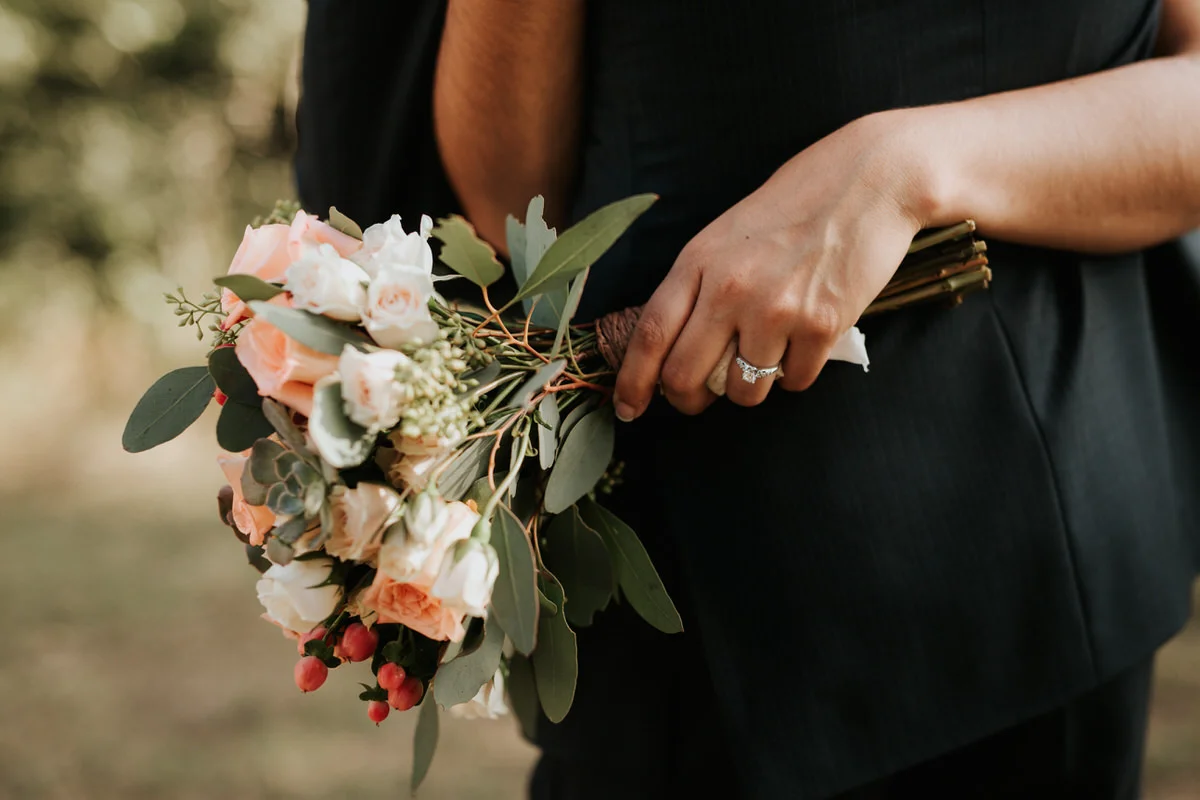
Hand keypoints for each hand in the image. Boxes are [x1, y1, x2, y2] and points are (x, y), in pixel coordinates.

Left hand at [612, 111, 934, 419]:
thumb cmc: (795, 205)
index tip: (626, 408)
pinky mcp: (822, 325)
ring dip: (750, 387)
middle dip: (688, 400)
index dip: (633, 381)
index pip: (650, 334)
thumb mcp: (727, 234)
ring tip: (767, 353)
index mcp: (699, 260)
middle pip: (684, 375)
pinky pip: (795, 382)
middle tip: (698, 398)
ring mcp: (776, 309)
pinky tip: (806, 338)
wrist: (870, 179)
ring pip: (742, 390)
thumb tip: (673, 348)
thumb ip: (698, 285)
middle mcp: (730, 288)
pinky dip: (797, 372)